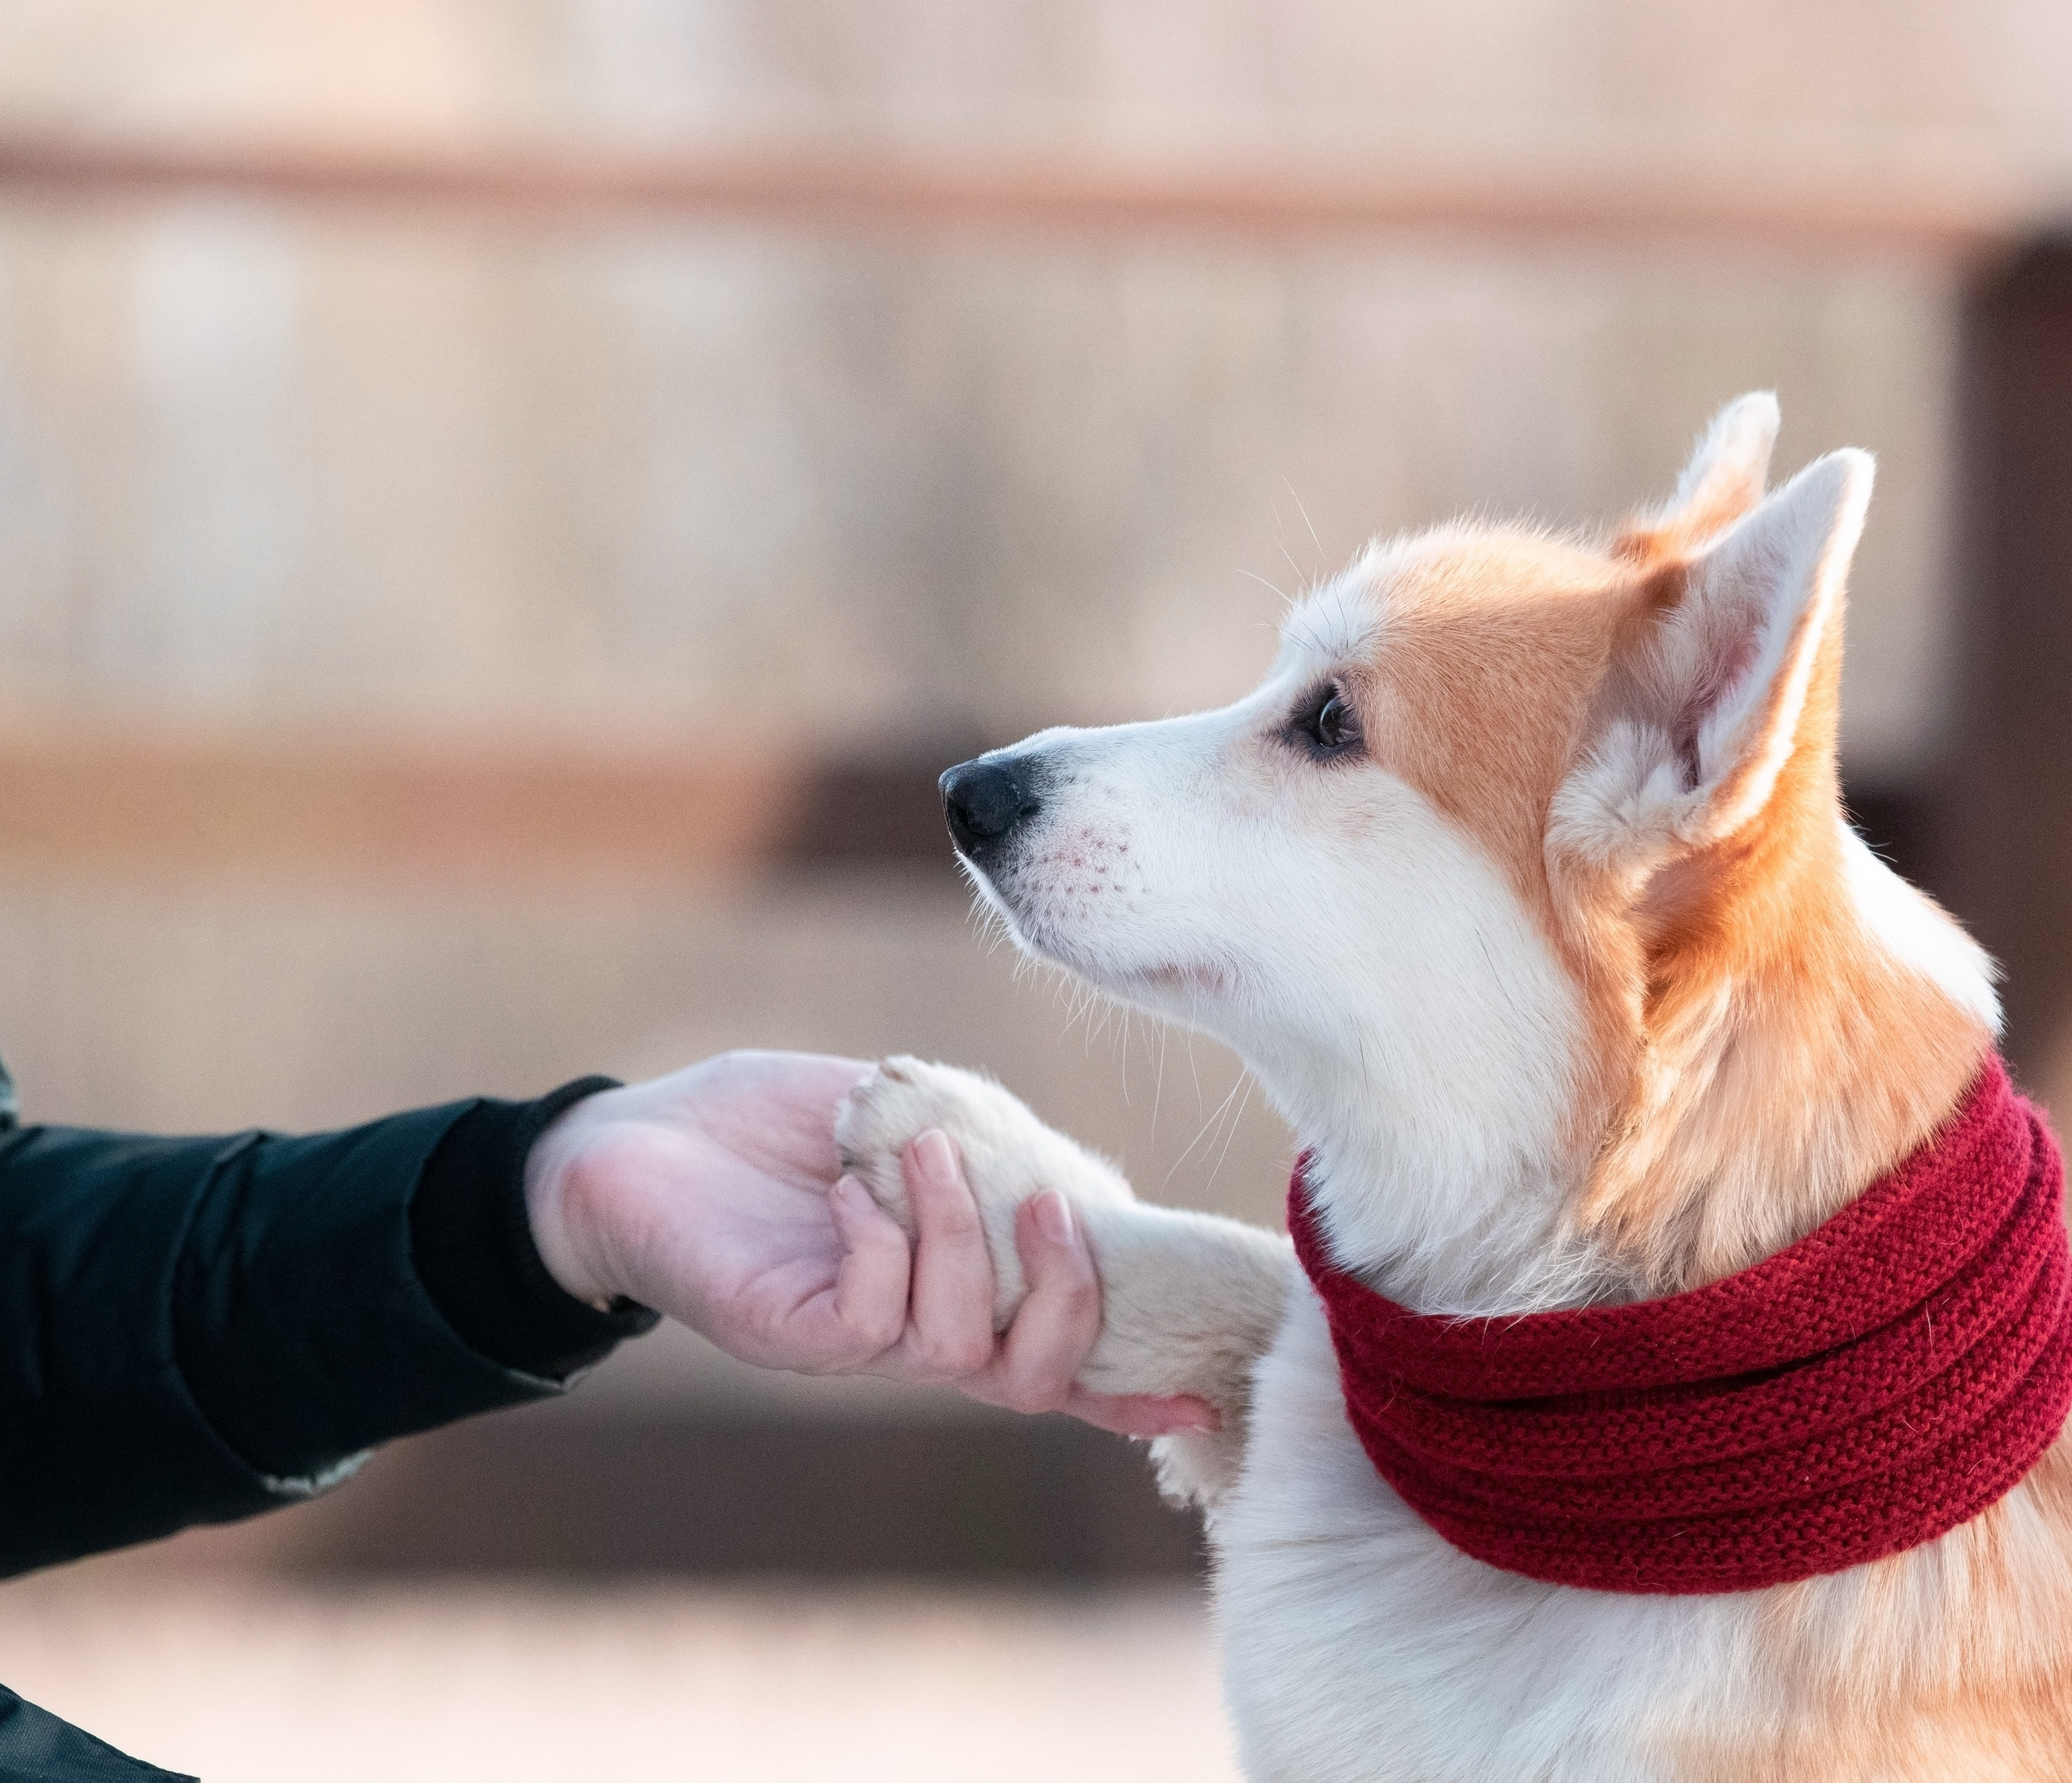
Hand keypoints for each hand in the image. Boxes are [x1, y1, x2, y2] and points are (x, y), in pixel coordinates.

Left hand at [522, 1050, 1212, 1437]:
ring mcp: (854, 1338)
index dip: (1129, 1380)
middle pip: (1033, 1376)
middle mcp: (916, 1329)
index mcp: (957, 1283)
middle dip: (1070, 1295)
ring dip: (962, 1239)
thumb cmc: (773, 1124)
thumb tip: (1095, 1189)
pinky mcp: (789, 1331)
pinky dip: (882, 1243)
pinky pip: (868, 1318)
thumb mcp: (910, 1118)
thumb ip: (997, 1153)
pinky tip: (850, 1190)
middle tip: (1050, 1205)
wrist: (633, 1140)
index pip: (1057, 1350)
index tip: (1200, 1396)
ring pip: (959, 1345)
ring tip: (925, 1153)